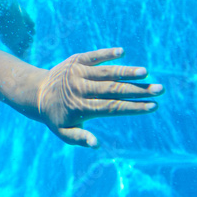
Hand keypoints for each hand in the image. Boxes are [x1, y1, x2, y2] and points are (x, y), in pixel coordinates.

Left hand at [35, 47, 162, 147]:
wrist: (36, 93)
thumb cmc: (57, 116)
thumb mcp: (64, 132)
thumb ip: (80, 138)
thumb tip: (97, 144)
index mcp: (81, 107)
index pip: (112, 108)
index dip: (133, 107)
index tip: (153, 106)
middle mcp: (80, 89)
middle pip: (113, 90)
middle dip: (138, 90)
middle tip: (160, 90)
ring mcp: (77, 73)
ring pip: (106, 72)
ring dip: (126, 71)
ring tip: (146, 73)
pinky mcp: (76, 60)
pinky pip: (93, 56)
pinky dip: (106, 53)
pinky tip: (122, 52)